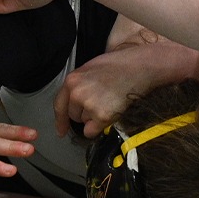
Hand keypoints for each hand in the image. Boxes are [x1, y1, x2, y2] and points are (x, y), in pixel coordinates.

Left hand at [55, 40, 190, 137]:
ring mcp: (88, 105)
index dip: (60, 120)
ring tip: (110, 101)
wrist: (139, 67)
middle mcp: (76, 93)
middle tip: (102, 100)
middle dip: (84, 113)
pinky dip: (100, 127)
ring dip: (94, 118)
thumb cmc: (119, 66)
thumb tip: (74, 103)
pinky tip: (111, 112)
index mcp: (72, 80)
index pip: (59, 105)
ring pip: (84, 123)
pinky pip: (92, 131)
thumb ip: (79, 85)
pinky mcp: (101, 116)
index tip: (60, 131)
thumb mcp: (91, 70)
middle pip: (73, 115)